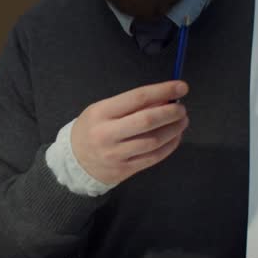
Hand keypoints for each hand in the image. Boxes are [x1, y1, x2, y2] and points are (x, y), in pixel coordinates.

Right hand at [71, 81, 188, 186]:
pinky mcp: (125, 169)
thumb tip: (164, 98)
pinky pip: (154, 157)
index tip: (181, 87)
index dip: (163, 91)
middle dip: (171, 113)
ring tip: (182, 121)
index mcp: (101, 113)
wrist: (74, 160)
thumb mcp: (104, 109)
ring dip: (174, 130)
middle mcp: (107, 134)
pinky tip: (175, 137)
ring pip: (154, 141)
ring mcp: (116, 154)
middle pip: (147, 121)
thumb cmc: (92, 128)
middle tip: (182, 108)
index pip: (138, 98)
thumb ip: (132, 104)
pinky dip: (169, 146)